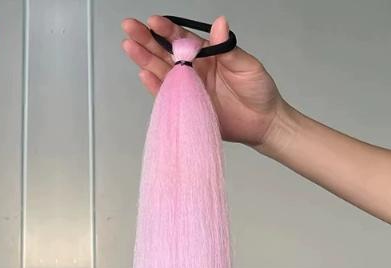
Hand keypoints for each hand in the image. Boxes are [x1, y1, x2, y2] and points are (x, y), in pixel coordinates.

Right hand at [122, 15, 286, 148]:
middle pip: (165, 52)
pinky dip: (155, 87)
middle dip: (146, 39)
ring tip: (128, 46)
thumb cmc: (258, 90)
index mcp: (207, 54)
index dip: (167, 29)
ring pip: (161, 71)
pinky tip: (143, 74)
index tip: (153, 21)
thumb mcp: (246, 65)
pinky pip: (167, 96)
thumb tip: (220, 22)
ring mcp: (188, 88)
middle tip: (128, 27)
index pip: (182, 38)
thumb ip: (227, 48)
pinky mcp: (186, 107)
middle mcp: (194, 69)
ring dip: (144, 60)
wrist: (262, 123)